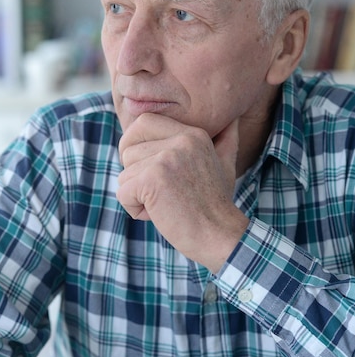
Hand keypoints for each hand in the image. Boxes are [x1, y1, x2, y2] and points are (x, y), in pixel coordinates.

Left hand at [117, 113, 248, 271]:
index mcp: (193, 133)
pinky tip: (158, 215)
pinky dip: (134, 209)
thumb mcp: (225, 164)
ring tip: (165, 205)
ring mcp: (166, 159)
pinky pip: (122, 192)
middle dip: (133, 173)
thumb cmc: (216, 205)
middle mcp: (181, 141)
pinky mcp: (153, 180)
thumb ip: (226, 138)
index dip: (134, 144)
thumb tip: (233, 120)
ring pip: (124, 173)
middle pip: (128, 148)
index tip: (146, 168)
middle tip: (156, 191)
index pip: (143, 122)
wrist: (221, 236)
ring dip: (137, 195)